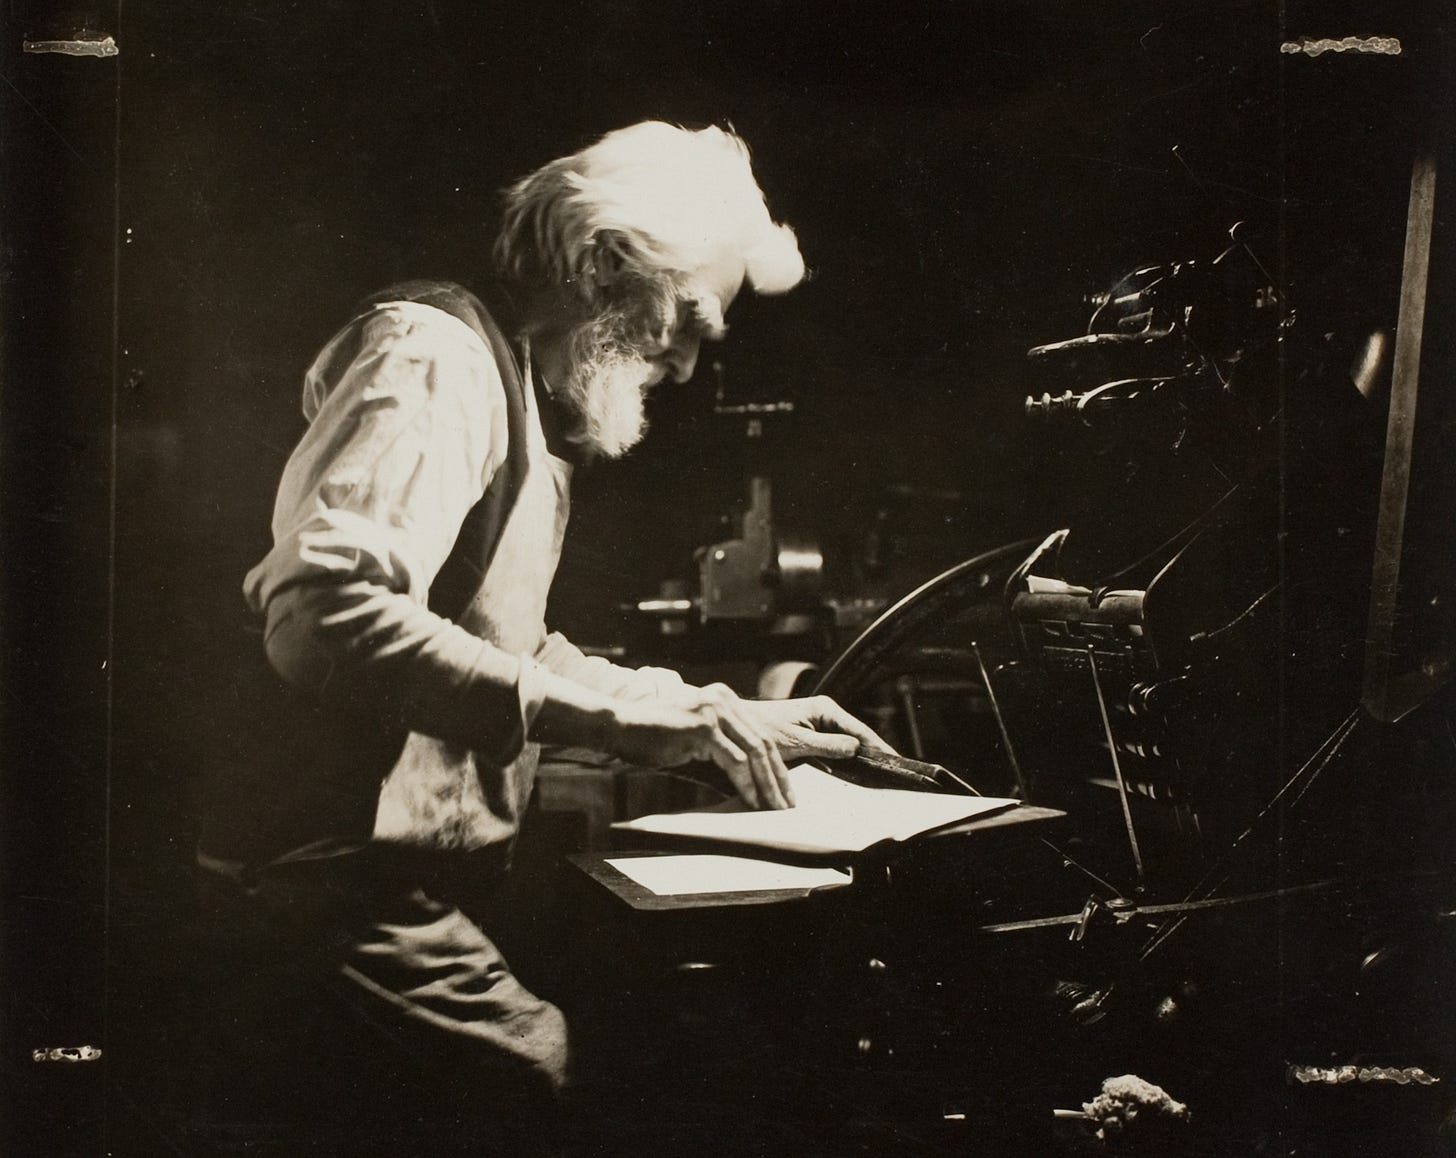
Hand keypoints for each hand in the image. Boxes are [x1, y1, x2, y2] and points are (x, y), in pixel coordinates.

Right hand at [602, 683, 793, 809]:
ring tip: (774, 807)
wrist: (622, 725)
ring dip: (767, 784)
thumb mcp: (695, 736)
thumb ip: (721, 746)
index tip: (784, 789)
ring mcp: (714, 711)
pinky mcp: (703, 727)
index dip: (775, 763)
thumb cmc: (654, 735)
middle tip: (788, 803)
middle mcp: (723, 699)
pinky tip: (751, 800)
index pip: (760, 733)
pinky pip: (734, 761)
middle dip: (778, 776)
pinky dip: (746, 784)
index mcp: (724, 697)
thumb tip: (748, 778)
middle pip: (763, 741)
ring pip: (754, 752)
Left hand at [736, 694, 896, 762]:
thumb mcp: (795, 741)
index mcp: (824, 708)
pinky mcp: (813, 734)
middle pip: (857, 736)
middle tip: (894, 773)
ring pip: (848, 743)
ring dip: (862, 758)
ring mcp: (820, 723)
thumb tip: (855, 747)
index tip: (894, 761)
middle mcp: (825, 712)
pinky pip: (836, 747)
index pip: (859, 730)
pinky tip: (857, 771)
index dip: (878, 746)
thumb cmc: (761, 729)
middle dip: (874, 753)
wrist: (738, 728)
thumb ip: (826, 745)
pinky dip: (846, 759)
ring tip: (881, 775)